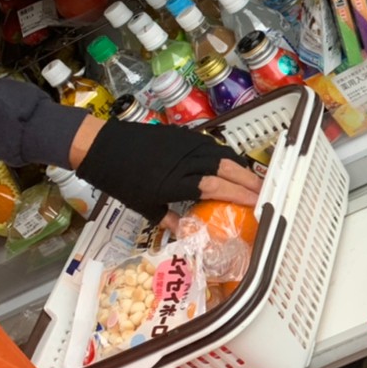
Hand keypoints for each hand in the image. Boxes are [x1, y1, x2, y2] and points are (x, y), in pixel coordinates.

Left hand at [70, 115, 260, 222]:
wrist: (101, 146)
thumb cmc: (119, 179)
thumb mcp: (143, 206)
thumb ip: (169, 218)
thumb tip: (188, 232)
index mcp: (174, 182)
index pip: (216, 188)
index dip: (240, 196)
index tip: (256, 204)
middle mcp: (184, 160)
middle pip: (227, 168)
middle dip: (249, 181)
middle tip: (265, 192)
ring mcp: (185, 144)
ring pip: (223, 154)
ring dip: (241, 168)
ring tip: (253, 180)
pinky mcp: (183, 135)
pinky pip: (212, 146)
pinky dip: (227, 156)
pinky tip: (231, 166)